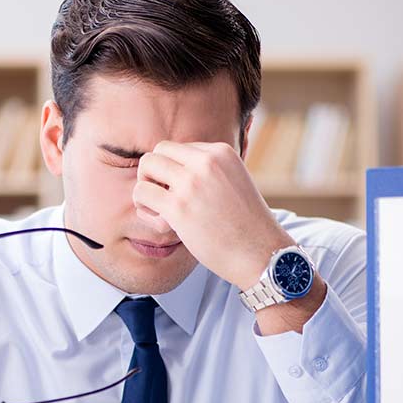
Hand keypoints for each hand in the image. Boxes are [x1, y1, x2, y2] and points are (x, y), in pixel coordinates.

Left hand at [132, 140, 293, 291]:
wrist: (260, 253)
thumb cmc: (245, 224)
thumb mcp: (234, 181)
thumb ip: (209, 171)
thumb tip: (176, 168)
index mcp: (221, 152)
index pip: (179, 148)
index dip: (173, 170)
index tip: (181, 191)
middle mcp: (206, 162)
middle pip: (159, 151)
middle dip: (153, 172)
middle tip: (162, 195)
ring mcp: (192, 183)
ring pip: (146, 165)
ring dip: (145, 186)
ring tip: (157, 206)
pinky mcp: (179, 208)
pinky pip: (142, 193)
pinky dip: (144, 207)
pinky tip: (159, 220)